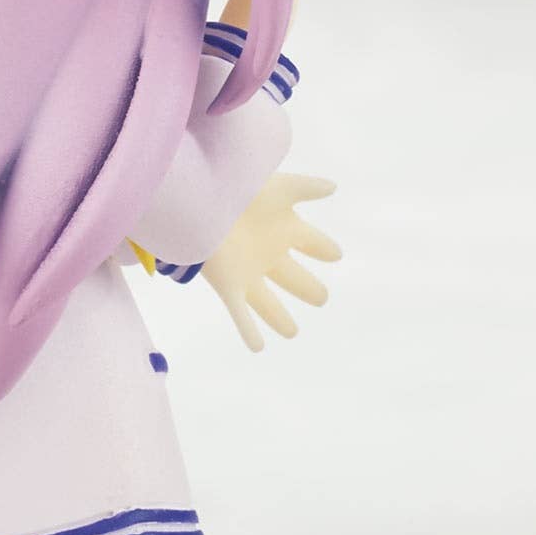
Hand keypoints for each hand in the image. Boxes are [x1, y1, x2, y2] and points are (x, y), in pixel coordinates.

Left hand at [201, 174, 340, 350]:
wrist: (200, 202)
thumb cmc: (240, 189)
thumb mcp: (280, 188)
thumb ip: (308, 187)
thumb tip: (333, 187)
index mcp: (284, 228)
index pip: (312, 242)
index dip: (325, 248)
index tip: (335, 255)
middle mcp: (269, 254)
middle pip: (295, 278)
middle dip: (308, 288)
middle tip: (322, 298)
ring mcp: (250, 272)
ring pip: (269, 303)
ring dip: (280, 318)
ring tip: (292, 333)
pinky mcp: (230, 286)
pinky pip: (242, 314)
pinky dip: (249, 331)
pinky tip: (257, 348)